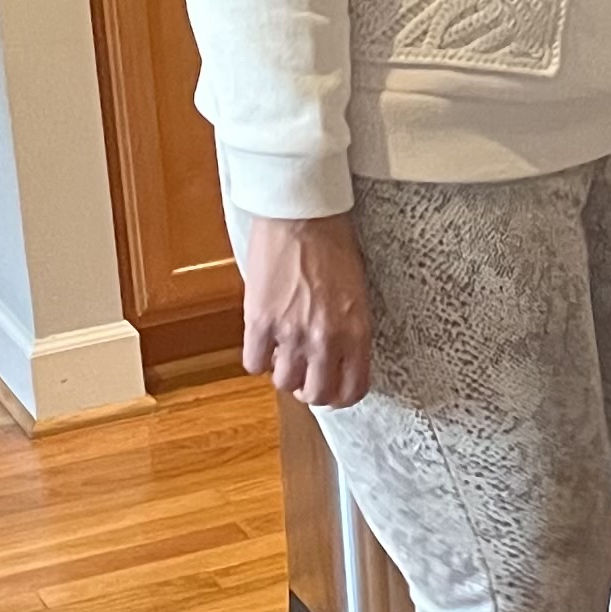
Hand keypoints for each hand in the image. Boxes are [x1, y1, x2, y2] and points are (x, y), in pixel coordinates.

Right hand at [241, 214, 372, 408]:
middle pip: (316, 395)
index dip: (339, 395)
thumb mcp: (356, 293)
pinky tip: (261, 341)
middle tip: (302, 374)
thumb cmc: (333, 244)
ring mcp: (292, 333)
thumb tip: (334, 356)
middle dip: (308, 389)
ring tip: (281, 352)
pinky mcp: (260, 321)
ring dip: (281, 372)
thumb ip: (348, 329)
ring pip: (283, 382)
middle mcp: (327, 339)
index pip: (353, 389)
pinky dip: (256, 357)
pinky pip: (253, 363)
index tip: (330, 387)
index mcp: (357, 332)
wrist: (302, 216)